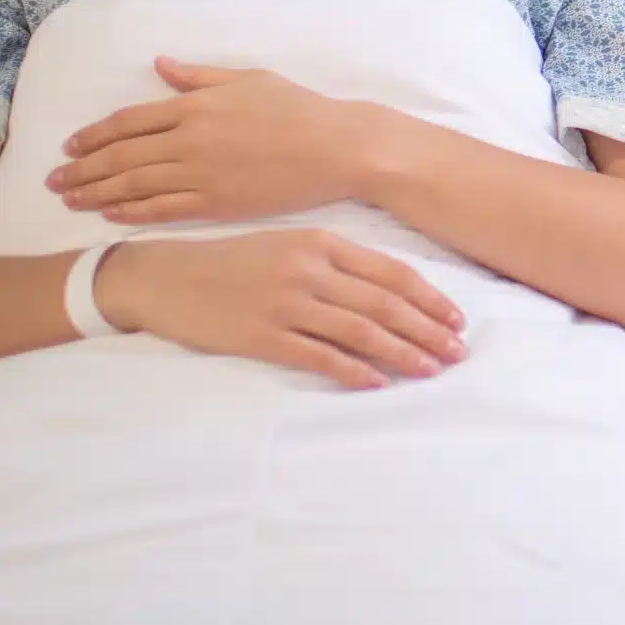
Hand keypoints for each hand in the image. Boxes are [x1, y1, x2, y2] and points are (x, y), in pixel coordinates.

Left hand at [48, 58, 370, 224]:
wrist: (338, 148)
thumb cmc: (299, 108)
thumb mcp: (248, 79)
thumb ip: (199, 76)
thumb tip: (160, 65)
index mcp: (196, 106)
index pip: (129, 121)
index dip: (94, 134)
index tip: (70, 146)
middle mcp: (191, 140)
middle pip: (121, 155)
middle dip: (82, 168)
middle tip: (52, 180)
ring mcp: (202, 175)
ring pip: (134, 185)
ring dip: (96, 192)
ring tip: (70, 199)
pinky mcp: (218, 203)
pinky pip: (163, 209)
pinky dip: (132, 211)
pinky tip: (110, 213)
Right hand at [92, 227, 467, 390]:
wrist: (165, 277)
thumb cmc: (233, 262)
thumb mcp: (288, 245)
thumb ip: (336, 262)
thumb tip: (391, 290)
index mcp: (321, 242)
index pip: (392, 272)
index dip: (430, 298)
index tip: (457, 319)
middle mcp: (308, 269)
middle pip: (384, 303)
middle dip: (428, 330)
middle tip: (458, 352)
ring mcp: (285, 302)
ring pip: (359, 331)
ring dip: (402, 353)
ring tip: (430, 369)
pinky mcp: (261, 335)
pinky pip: (319, 356)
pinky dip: (353, 370)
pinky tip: (378, 382)